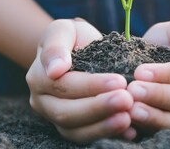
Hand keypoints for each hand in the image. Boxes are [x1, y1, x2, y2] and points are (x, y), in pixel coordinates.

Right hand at [26, 19, 134, 142]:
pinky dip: (108, 135)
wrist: (79, 49)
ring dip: (103, 127)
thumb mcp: (64, 30)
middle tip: (128, 100)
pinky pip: (88, 138)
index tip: (119, 80)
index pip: (64, 86)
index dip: (91, 85)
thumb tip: (55, 70)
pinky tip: (130, 131)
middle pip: (67, 113)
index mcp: (39, 78)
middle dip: (99, 107)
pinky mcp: (74, 129)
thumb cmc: (72, 37)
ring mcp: (57, 119)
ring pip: (76, 132)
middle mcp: (43, 102)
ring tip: (128, 118)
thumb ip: (56, 45)